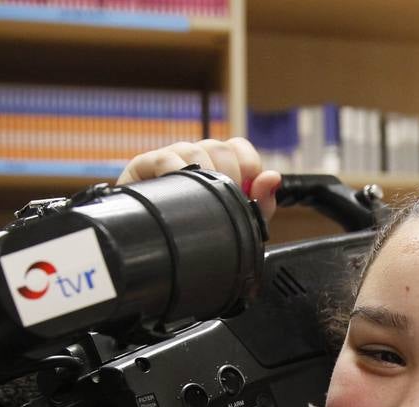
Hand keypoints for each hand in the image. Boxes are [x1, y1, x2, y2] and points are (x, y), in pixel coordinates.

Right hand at [117, 138, 281, 221]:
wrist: (150, 247)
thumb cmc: (193, 233)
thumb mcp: (235, 222)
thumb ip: (259, 204)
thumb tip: (273, 177)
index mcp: (218, 164)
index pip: (240, 147)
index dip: (249, 164)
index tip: (248, 189)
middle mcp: (196, 155)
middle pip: (220, 147)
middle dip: (231, 175)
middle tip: (228, 202)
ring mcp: (171, 158)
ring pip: (194, 149)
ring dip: (206, 174)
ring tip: (205, 201)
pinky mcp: (144, 165)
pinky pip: (164, 158)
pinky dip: (175, 169)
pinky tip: (181, 187)